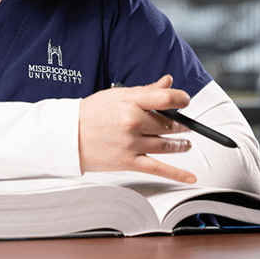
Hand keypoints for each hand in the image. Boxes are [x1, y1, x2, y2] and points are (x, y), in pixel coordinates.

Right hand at [78, 75, 196, 183]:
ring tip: (185, 143)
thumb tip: (168, 82)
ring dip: (180, 144)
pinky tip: (190, 177)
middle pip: (168, 124)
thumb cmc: (92, 113)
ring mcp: (132, 143)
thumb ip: (147, 91)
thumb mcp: (118, 95)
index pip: (165, 98)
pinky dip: (177, 174)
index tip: (185, 101)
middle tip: (185, 125)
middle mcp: (133, 122)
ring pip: (167, 145)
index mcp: (130, 101)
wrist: (68, 135)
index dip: (181, 99)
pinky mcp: (129, 162)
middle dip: (180, 125)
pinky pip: (159, 169)